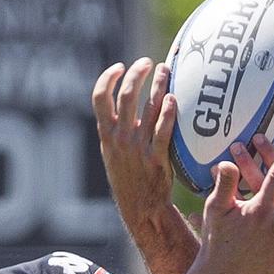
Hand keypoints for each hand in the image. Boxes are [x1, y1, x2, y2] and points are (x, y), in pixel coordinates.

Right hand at [93, 58, 176, 231]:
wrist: (142, 210)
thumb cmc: (131, 181)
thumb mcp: (114, 155)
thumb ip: (116, 130)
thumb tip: (124, 103)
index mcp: (107, 135)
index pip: (100, 97)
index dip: (109, 77)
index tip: (120, 66)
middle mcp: (120, 138)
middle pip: (126, 94)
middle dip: (137, 72)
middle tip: (148, 63)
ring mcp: (138, 148)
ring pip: (147, 106)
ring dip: (158, 84)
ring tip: (166, 71)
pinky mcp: (156, 158)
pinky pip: (163, 129)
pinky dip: (168, 112)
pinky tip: (174, 99)